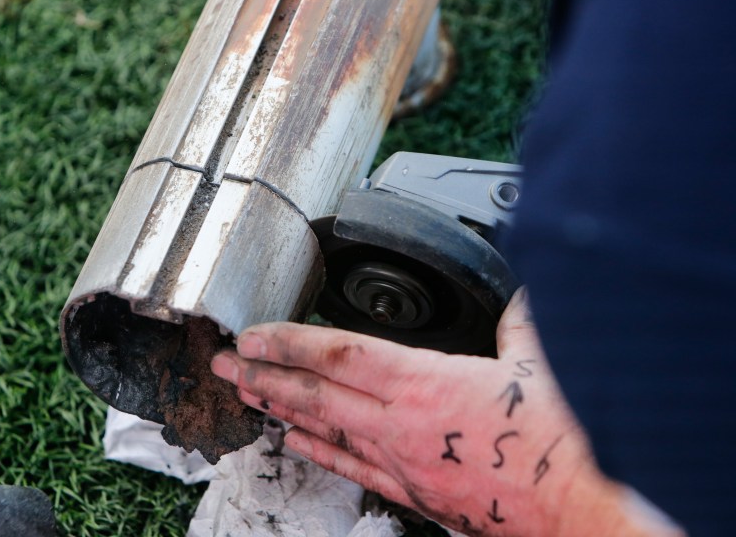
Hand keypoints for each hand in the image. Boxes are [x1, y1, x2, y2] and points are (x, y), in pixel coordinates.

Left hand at [211, 288, 682, 535]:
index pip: (336, 353)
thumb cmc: (563, 444)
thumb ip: (519, 321)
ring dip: (283, 411)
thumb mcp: (542, 362)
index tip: (251, 334)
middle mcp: (400, 426)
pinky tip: (299, 444)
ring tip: (248, 396)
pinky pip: (356, 470)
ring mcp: (403, 465)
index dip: (287, 341)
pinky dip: (322, 453)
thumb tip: (520, 296)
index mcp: (423, 384)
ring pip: (327, 432)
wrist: (586, 513)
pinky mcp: (418, 495)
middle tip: (223, 365)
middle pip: (315, 394)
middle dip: (262, 375)